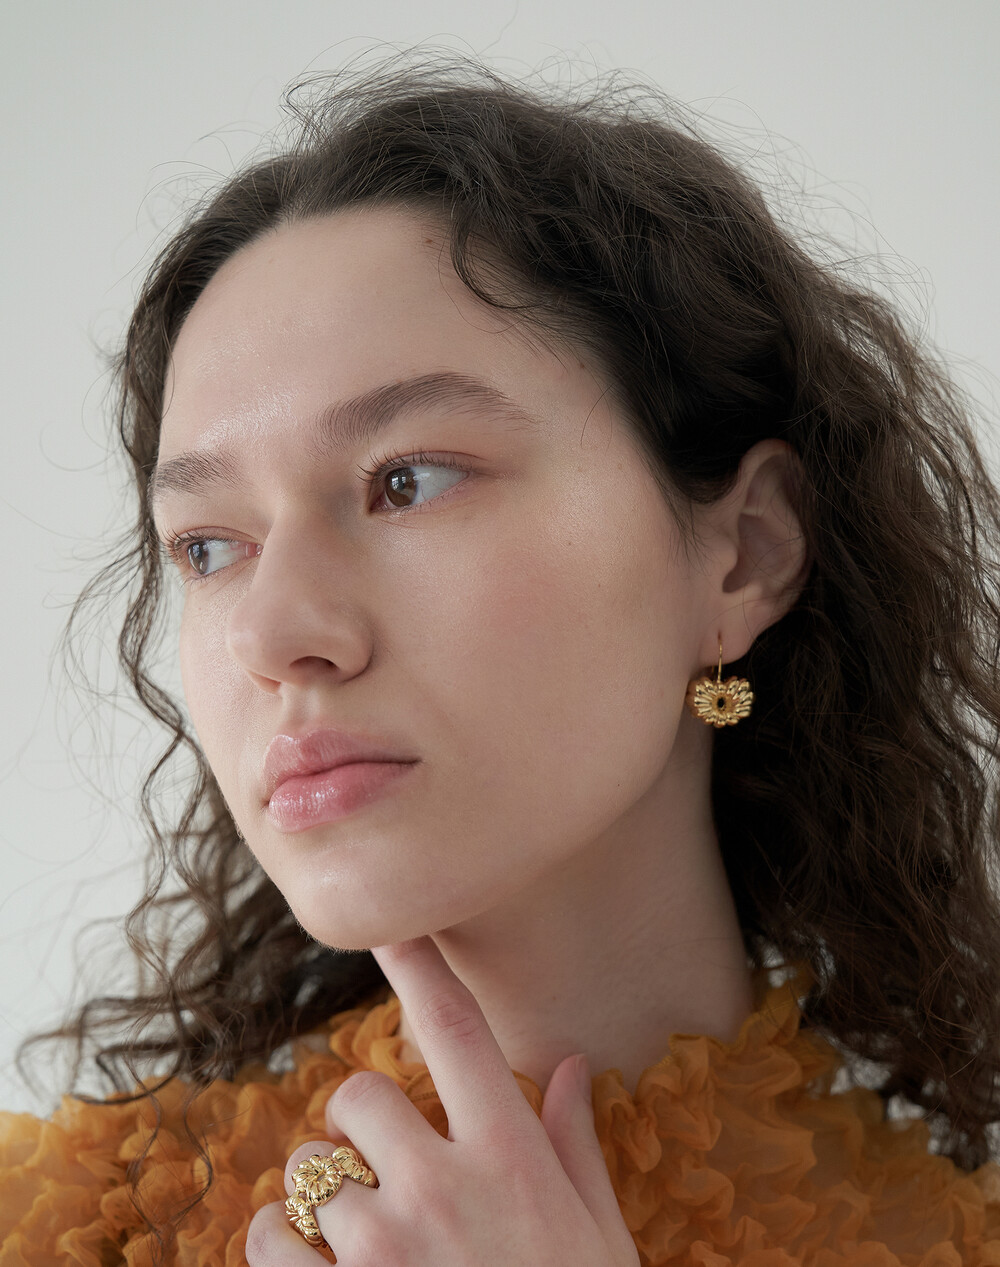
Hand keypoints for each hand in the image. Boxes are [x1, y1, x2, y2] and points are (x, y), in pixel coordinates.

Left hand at [246, 934, 639, 1264]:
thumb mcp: (600, 1242)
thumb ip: (574, 1147)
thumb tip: (569, 1067)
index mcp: (510, 1160)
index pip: (457, 1031)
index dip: (421, 966)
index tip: (393, 926)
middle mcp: (440, 1187)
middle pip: (358, 1096)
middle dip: (361, 1124)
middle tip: (386, 1167)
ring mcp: (380, 1250)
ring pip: (306, 1176)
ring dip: (322, 1204)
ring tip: (363, 1250)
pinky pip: (268, 1243)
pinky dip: (281, 1253)